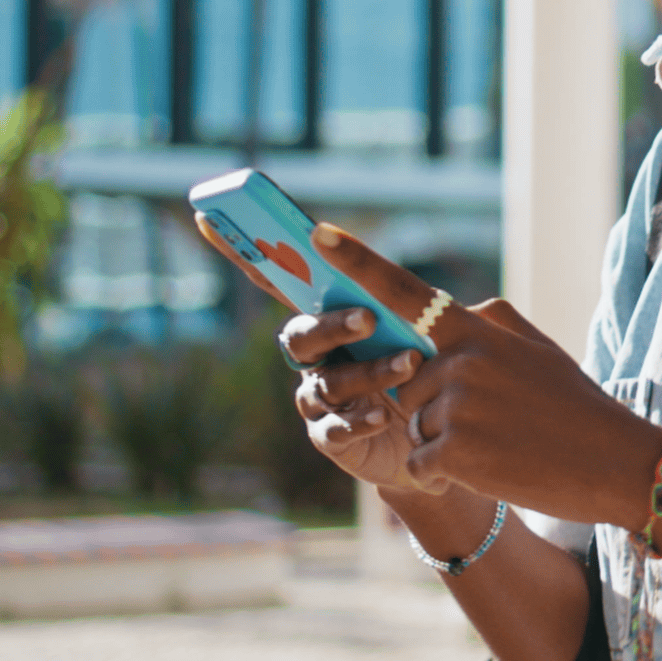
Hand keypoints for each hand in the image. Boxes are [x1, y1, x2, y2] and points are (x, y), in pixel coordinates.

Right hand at [191, 214, 436, 494]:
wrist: (452, 444)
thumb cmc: (440, 374)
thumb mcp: (434, 332)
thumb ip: (412, 307)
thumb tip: (401, 290)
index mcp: (333, 315)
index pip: (280, 278)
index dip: (241, 252)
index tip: (209, 216)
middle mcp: (317, 356)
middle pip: (301, 334)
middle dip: (331, 324)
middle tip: (368, 318)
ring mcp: (320, 398)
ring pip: (322, 381)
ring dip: (364, 371)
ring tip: (409, 368)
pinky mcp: (330, 439)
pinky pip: (331, 427)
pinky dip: (358, 418)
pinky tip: (385, 414)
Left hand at [304, 223, 661, 530]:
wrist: (615, 461)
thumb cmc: (577, 407)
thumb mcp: (536, 350)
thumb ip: (490, 326)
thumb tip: (460, 309)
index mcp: (477, 330)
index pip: (406, 291)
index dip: (359, 264)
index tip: (319, 234)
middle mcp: (461, 359)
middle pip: (407, 384)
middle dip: (435, 407)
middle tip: (495, 421)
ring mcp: (455, 404)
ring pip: (414, 426)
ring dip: (444, 444)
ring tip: (499, 445)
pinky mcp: (453, 450)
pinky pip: (420, 464)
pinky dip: (445, 476)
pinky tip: (490, 470)